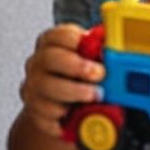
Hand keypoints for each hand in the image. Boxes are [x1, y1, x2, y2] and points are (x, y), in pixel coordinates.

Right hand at [19, 25, 102, 139]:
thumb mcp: (92, 63)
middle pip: (49, 58)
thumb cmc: (81, 82)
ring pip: (47, 87)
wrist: (67, 112)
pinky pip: (47, 113)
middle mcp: (38, 64)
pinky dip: (64, 114)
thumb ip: (100, 54)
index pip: (56, 35)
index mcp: (51, 45)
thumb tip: (115, 49)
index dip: (75, 40)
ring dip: (74, 91)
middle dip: (76, 66)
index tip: (95, 48)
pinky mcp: (36, 112)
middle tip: (99, 74)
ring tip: (95, 96)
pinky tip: (77, 113)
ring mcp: (34, 88)